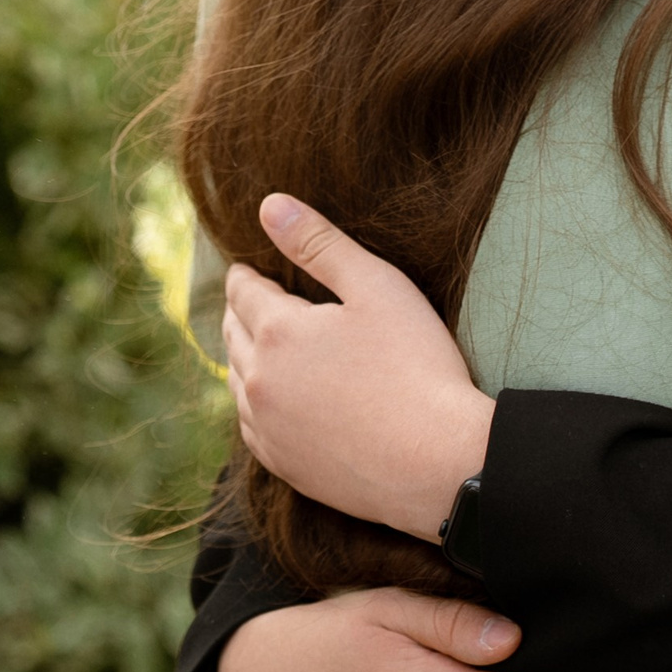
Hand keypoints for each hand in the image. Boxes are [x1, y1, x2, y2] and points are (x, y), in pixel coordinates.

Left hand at [225, 194, 494, 539]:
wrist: (438, 463)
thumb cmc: (417, 367)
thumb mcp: (376, 287)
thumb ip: (319, 243)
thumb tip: (269, 205)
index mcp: (277, 331)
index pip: (242, 291)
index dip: (246, 275)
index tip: (249, 268)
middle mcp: (259, 382)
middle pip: (233, 334)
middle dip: (241, 312)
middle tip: (252, 300)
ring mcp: (268, 429)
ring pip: (238, 382)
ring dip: (244, 357)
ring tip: (259, 345)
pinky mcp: (285, 465)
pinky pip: (251, 427)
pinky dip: (255, 404)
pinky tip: (274, 400)